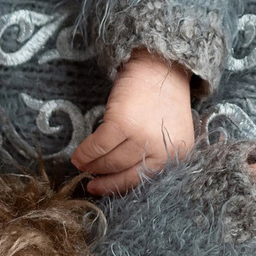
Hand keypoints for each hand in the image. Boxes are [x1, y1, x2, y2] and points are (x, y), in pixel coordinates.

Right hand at [70, 50, 195, 194]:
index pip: (144, 179)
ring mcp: (142, 136)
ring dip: (92, 165)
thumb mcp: (168, 133)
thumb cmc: (162, 100)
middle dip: (103, 177)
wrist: (160, 66)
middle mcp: (163, 149)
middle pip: (123, 171)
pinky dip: (85, 153)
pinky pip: (98, 145)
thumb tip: (118, 177)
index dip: (118, 186)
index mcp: (177, 154)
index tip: (101, 189)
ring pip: (110, 161)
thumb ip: (152, 155)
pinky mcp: (123, 123)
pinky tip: (78, 156)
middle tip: (89, 177)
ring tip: (82, 164)